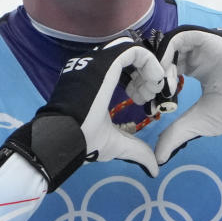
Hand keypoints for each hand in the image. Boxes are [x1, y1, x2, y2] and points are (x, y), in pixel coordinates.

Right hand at [5, 36, 165, 189]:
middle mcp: (94, 66)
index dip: (140, 80)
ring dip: (149, 69)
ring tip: (152, 91)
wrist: (66, 137)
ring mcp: (98, 61)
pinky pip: (134, 51)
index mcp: (94, 80)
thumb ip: (136, 150)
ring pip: (133, 51)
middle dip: (146, 75)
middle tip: (149, 96)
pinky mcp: (106, 61)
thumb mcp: (116, 144)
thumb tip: (155, 169)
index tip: (144, 100)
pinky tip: (155, 82)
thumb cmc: (84, 140)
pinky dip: (150, 63)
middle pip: (129, 57)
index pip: (121, 67)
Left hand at [152, 26, 221, 163]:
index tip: (145, 102)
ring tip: (157, 88)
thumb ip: (176, 134)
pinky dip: (166, 54)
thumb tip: (157, 157)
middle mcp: (197, 55)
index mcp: (196, 69)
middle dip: (148, 74)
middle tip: (143, 95)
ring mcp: (202, 46)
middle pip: (161, 55)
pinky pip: (178, 37)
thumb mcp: (198, 122)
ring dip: (156, 64)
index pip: (164, 68)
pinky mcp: (208, 39)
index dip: (151, 83)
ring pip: (166, 45)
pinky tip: (167, 77)